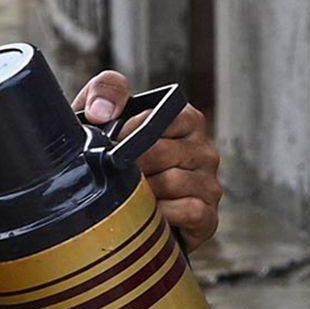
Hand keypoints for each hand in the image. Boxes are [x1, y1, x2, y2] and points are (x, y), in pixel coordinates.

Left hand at [74, 69, 221, 249]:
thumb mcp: (99, 115)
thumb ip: (105, 90)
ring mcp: (209, 184)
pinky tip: (147, 217)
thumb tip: (103, 111)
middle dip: (129, 165)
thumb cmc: (109, 158)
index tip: (110, 144)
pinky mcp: (208, 218)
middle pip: (161, 152)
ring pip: (172, 182)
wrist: (109, 213)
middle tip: (112, 175)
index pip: (161, 117)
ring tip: (126, 197)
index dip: (128, 132)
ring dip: (142, 192)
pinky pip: (191, 211)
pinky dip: (164, 215)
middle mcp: (204, 150)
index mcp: (185, 121)